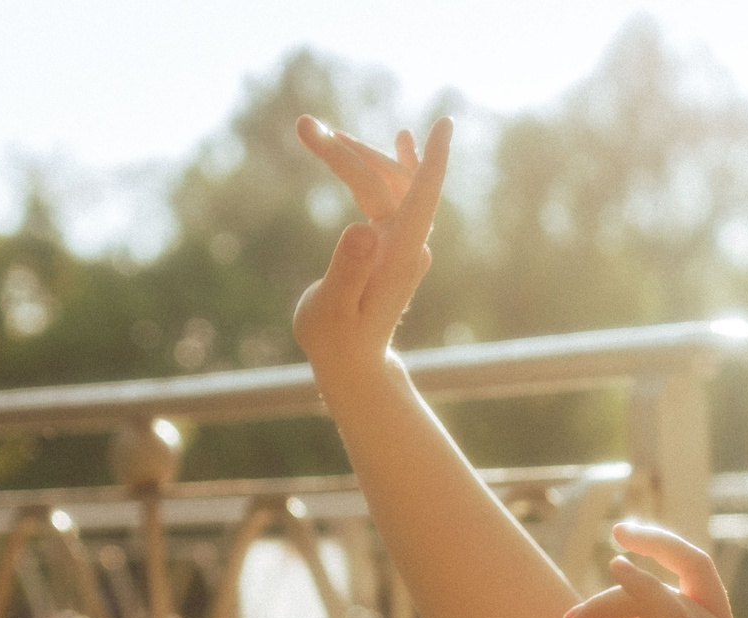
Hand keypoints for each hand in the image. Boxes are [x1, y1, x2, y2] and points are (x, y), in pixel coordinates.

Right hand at [292, 115, 450, 375]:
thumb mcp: (332, 309)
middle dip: (350, 150)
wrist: (354, 363)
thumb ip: (347, 271)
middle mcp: (409, 245)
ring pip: (389, 185)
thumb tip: (362, 229)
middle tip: (303, 126)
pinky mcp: (393, 244)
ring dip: (358, 156)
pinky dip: (388, 167)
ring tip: (313, 131)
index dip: (432, 160)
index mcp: (399, 256)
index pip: (421, 199)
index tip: (445, 123)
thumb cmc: (338, 341)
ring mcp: (404, 243)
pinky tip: (401, 141)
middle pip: (389, 183)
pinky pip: (397, 196)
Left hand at [560, 522, 742, 617]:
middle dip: (656, 540)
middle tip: (616, 532)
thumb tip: (616, 601)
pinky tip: (614, 570)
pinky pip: (663, 609)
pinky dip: (636, 587)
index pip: (694, 578)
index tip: (619, 543)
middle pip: (693, 567)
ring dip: (600, 607)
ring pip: (651, 595)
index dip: (660, 553)